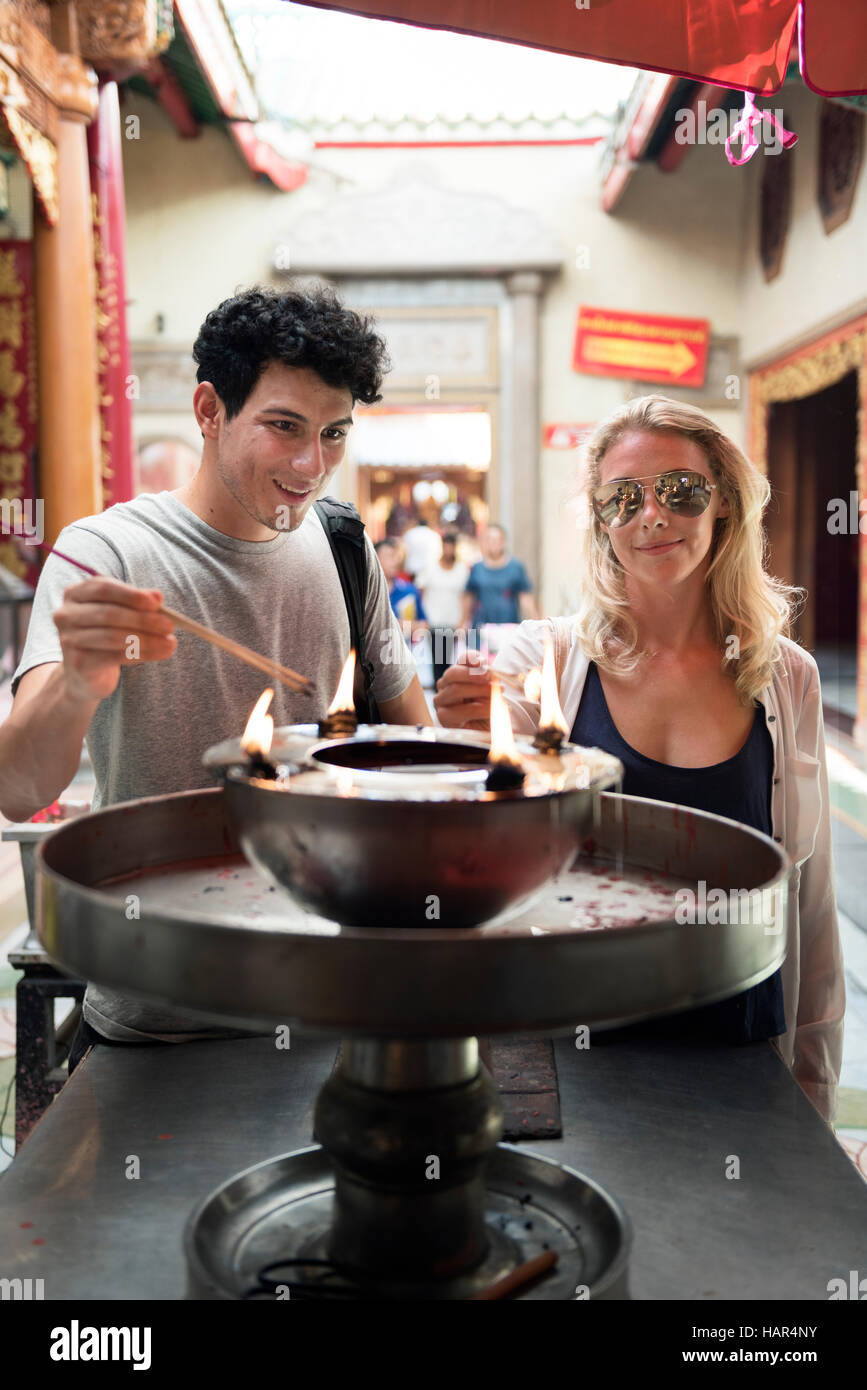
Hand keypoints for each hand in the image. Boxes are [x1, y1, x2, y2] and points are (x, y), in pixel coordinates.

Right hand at [53, 577, 176, 702]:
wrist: (86, 673)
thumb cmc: (107, 635)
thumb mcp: (122, 614)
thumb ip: (138, 604)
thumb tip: (158, 596)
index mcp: (75, 593)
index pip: (103, 588)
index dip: (131, 595)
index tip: (157, 602)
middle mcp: (65, 614)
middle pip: (109, 613)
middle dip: (143, 619)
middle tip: (170, 625)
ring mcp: (68, 639)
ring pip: (113, 637)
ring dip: (147, 639)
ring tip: (170, 642)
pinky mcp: (78, 663)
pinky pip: (115, 657)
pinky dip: (142, 654)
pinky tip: (161, 653)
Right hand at [433, 650, 493, 729]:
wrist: (490, 730)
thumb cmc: (489, 707)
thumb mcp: (491, 688)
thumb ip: (486, 674)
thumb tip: (480, 663)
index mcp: (459, 674)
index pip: (463, 659)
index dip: (472, 658)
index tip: (483, 663)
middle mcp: (446, 685)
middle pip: (453, 673)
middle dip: (473, 675)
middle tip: (490, 680)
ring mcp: (442, 701)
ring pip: (455, 690)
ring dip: (478, 691)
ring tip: (496, 696)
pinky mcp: (444, 718)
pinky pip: (459, 711)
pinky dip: (479, 709)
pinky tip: (490, 710)